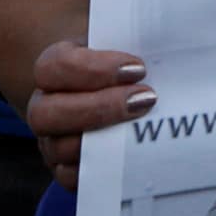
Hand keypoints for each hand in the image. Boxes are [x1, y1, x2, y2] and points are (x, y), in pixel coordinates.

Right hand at [23, 41, 150, 190]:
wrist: (114, 90)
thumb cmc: (121, 64)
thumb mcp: (124, 42)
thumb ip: (136, 38)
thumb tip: (171, 39)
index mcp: (54, 68)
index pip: (55, 66)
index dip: (96, 69)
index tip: (139, 68)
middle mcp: (44, 105)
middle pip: (46, 113)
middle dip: (99, 107)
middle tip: (146, 98)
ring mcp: (51, 140)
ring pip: (58, 148)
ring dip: (103, 139)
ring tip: (144, 124)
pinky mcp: (64, 169)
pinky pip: (70, 178)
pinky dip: (99, 168)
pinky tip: (130, 153)